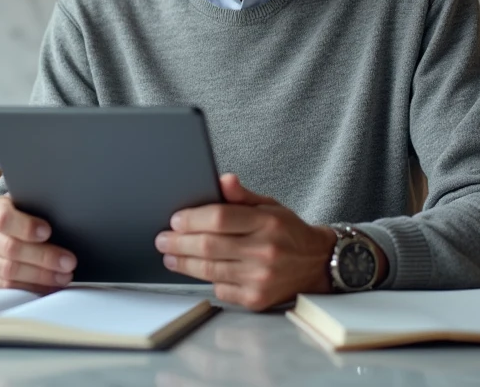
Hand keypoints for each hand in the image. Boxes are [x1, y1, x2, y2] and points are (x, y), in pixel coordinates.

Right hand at [0, 195, 76, 291]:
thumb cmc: (18, 220)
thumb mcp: (23, 208)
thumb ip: (37, 211)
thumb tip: (68, 222)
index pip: (5, 218)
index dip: (27, 227)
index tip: (48, 232)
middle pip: (11, 248)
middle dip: (44, 257)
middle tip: (69, 262)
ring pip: (10, 272)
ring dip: (41, 276)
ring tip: (64, 276)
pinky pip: (5, 288)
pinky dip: (31, 289)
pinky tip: (49, 286)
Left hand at [155, 174, 336, 310]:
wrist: (317, 263)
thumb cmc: (287, 231)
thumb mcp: (269, 205)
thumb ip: (242, 195)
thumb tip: (223, 180)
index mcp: (267, 222)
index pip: (220, 218)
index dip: (192, 219)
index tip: (175, 220)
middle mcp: (265, 251)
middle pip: (209, 246)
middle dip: (178, 242)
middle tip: (162, 239)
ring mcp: (261, 278)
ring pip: (209, 270)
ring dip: (183, 262)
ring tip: (170, 255)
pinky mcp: (257, 299)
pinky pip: (221, 288)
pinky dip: (207, 279)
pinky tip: (197, 270)